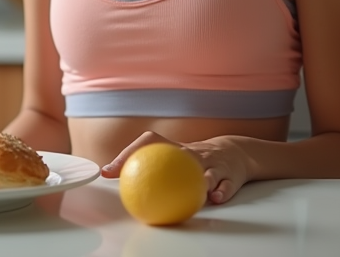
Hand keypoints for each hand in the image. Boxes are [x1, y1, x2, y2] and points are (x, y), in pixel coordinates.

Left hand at [101, 132, 251, 204]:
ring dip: (203, 180)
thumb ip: (142, 164)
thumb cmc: (193, 160)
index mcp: (175, 148)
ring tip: (199, 190)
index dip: (129, 153)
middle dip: (170, 164)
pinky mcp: (230, 176)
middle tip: (155, 179)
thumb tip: (107, 173)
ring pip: (209, 171)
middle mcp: (194, 154)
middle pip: (182, 155)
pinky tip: (215, 197)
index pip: (149, 142)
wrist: (232, 153)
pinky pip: (226, 184)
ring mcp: (214, 164)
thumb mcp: (171, 158)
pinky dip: (221, 191)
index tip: (111, 170)